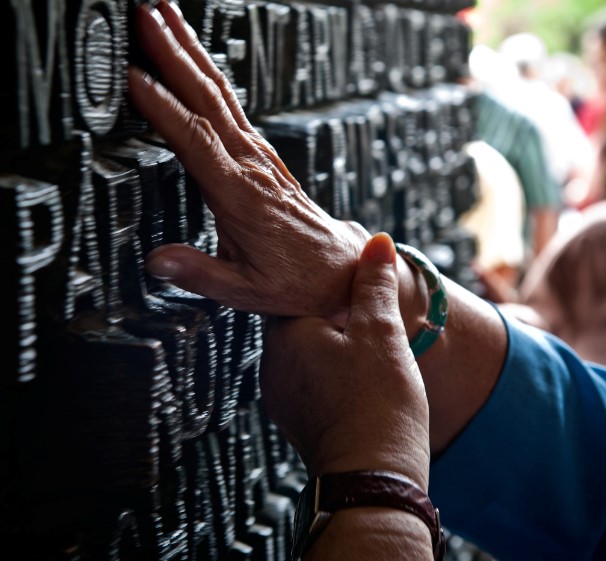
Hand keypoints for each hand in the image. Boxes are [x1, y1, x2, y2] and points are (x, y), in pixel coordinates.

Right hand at [127, 0, 368, 317]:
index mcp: (240, 196)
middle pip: (208, 100)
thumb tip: (158, 261)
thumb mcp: (246, 289)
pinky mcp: (265, 159)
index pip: (195, 138)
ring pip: (222, 96)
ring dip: (193, 54)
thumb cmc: (297, 278)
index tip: (133, 78)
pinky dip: (211, 79)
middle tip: (144, 18)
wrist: (337, 269)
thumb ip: (199, 273)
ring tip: (167, 20)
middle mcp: (251, 168)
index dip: (162, 107)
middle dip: (175, 55)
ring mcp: (260, 159)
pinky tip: (199, 66)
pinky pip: (234, 109)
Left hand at [259, 233, 429, 489]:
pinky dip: (329, 374)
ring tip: (364, 349)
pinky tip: (357, 380)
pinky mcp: (296, 419)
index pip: (291, 291)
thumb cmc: (377, 404)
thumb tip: (377, 243)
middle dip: (329, 315)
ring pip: (304, 353)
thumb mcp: (381, 334)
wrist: (374, 480)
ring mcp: (282, 395)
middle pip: (298, 321)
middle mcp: (273, 364)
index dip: (319, 282)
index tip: (343, 280)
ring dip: (329, 347)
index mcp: (286, 334)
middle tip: (363, 313)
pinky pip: (309, 381)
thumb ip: (374, 285)